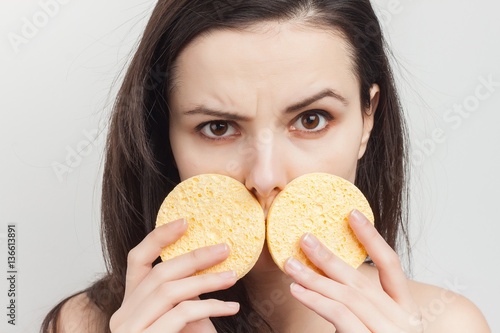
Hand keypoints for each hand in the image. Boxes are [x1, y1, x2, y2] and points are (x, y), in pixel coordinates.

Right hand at [109, 218, 239, 332]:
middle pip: (159, 273)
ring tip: (233, 276)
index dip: (159, 237)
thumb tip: (208, 261)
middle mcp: (123, 315)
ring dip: (206, 280)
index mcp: (131, 303)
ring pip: (170, 291)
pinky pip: (181, 315)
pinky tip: (230, 307)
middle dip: (195, 257)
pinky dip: (209, 307)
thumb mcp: (180, 318)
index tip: (186, 222)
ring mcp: (130, 331)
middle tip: (225, 248)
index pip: (136, 260)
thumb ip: (184, 294)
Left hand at [284, 210, 422, 332]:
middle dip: (329, 256)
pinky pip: (340, 315)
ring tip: (289, 264)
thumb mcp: (375, 327)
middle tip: (303, 238)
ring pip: (347, 295)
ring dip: (314, 277)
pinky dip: (317, 299)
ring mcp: (389, 332)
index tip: (352, 214)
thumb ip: (359, 308)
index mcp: (404, 311)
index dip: (372, 238)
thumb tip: (330, 284)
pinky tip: (298, 290)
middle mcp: (402, 319)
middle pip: (361, 280)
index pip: (392, 266)